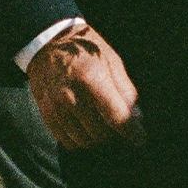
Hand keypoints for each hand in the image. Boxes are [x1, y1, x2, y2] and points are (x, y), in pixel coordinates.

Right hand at [26, 23, 143, 150]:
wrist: (48, 45)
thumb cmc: (85, 50)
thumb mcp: (111, 60)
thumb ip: (125, 90)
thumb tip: (137, 118)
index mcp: (91, 78)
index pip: (116, 116)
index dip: (132, 132)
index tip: (140, 139)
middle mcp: (71, 95)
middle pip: (101, 132)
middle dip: (113, 131)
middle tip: (115, 121)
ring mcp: (56, 107)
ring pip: (85, 141)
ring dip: (97, 137)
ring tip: (100, 123)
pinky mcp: (47, 114)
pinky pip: (68, 141)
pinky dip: (80, 139)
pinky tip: (85, 126)